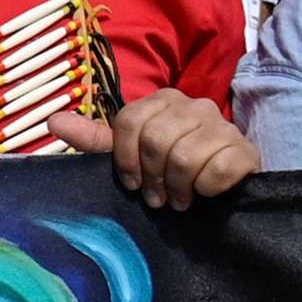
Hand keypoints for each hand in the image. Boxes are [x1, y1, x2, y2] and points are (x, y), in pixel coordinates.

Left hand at [72, 96, 257, 211]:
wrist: (225, 185)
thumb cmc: (172, 169)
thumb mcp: (131, 154)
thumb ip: (96, 140)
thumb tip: (54, 121)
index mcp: (164, 100)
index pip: (131, 120)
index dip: (125, 158)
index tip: (131, 183)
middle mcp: (196, 106)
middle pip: (157, 138)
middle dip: (152, 176)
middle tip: (156, 198)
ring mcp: (224, 126)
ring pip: (186, 156)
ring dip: (178, 188)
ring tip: (179, 201)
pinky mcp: (247, 150)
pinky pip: (220, 168)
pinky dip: (208, 188)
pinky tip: (207, 194)